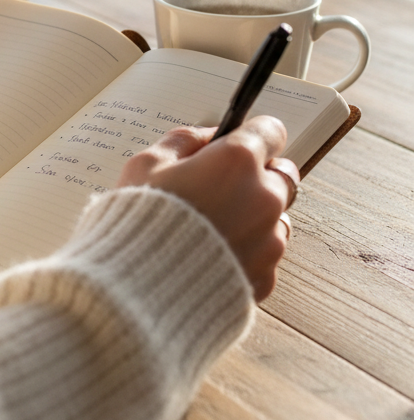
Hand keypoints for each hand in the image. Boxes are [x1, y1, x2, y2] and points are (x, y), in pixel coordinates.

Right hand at [117, 116, 293, 300]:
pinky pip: (265, 255)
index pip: (271, 131)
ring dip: (255, 215)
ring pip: (276, 217)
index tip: (238, 142)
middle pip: (282, 174)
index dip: (252, 134)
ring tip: (213, 226)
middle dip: (257, 175)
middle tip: (220, 186)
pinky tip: (211, 254)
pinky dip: (246, 251)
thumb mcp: (146, 164)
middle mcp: (263, 197)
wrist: (138, 288)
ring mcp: (269, 240)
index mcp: (236, 162)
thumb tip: (209, 136)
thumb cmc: (137, 221)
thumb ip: (183, 140)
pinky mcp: (266, 276)